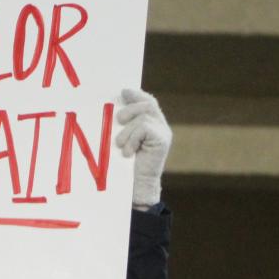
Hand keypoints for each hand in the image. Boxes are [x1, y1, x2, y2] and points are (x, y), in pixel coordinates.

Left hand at [114, 87, 171, 207]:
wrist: (136, 186)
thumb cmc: (125, 164)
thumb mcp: (122, 139)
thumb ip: (124, 124)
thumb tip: (114, 106)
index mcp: (152, 123)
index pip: (148, 101)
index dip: (136, 95)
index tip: (123, 92)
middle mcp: (160, 126)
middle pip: (147, 104)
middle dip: (130, 109)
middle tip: (119, 120)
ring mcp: (163, 133)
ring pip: (143, 117)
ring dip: (127, 131)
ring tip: (121, 145)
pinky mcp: (163, 140)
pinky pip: (144, 128)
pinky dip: (132, 139)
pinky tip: (128, 152)